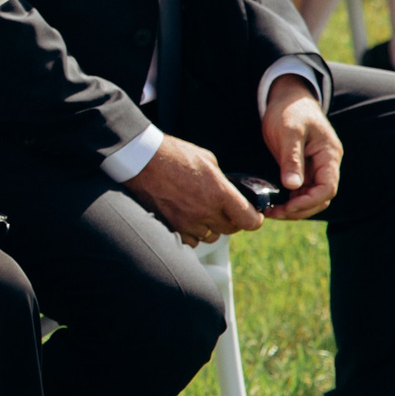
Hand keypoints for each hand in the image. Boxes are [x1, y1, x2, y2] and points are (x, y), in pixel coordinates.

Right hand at [126, 133, 259, 244]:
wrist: (141, 159)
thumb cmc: (173, 154)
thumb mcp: (207, 159)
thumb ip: (221, 180)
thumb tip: (227, 191)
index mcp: (219, 193)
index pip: (249, 221)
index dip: (253, 219)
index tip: (251, 216)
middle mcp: (205, 211)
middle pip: (229, 230)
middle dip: (229, 221)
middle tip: (221, 210)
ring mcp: (187, 222)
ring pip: (209, 237)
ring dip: (209, 227)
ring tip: (199, 212)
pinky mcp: (170, 226)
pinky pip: (189, 241)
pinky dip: (190, 233)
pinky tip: (185, 219)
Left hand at [260, 74, 340, 219]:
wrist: (287, 98)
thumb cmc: (289, 111)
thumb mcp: (288, 133)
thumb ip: (292, 159)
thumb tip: (293, 186)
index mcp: (329, 155)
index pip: (328, 187)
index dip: (309, 201)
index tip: (287, 206)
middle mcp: (326, 164)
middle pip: (321, 197)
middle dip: (300, 209)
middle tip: (274, 213)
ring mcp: (315, 168)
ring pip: (311, 197)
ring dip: (294, 207)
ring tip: (271, 211)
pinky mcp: (304, 169)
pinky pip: (301, 190)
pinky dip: (290, 199)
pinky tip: (273, 203)